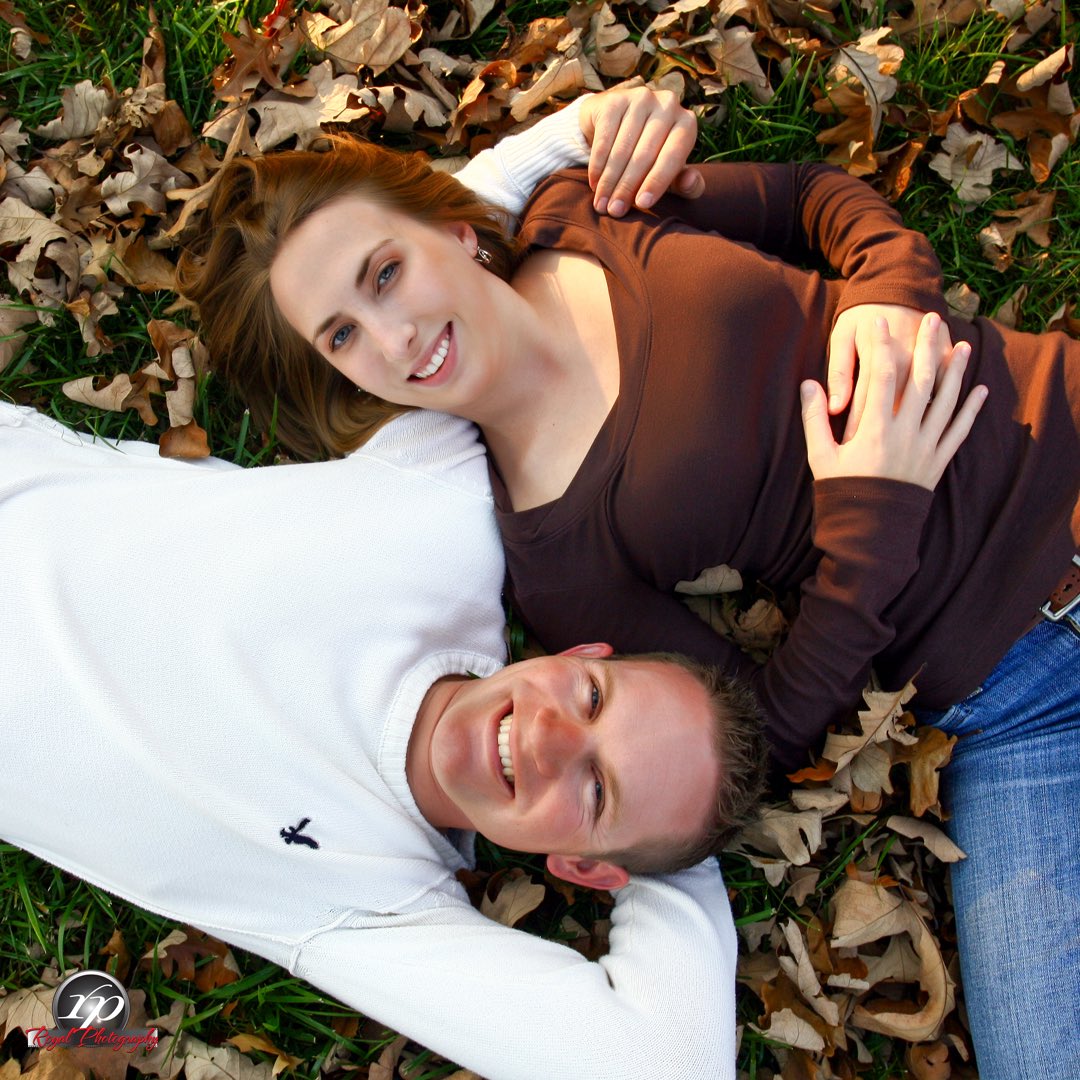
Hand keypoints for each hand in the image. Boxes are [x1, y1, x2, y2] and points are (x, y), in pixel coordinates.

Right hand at [578, 86, 703, 217]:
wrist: (621, 125)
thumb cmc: (653, 155)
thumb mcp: (672, 172)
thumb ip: (687, 183)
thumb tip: (690, 181)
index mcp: (687, 124)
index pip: (672, 156)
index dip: (657, 182)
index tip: (642, 205)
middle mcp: (668, 104)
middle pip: (644, 154)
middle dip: (627, 187)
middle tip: (615, 211)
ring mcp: (641, 98)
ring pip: (622, 149)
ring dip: (609, 181)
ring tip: (601, 204)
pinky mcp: (615, 99)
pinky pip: (604, 138)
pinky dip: (597, 165)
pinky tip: (594, 184)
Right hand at [801, 313, 987, 490]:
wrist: (869, 532)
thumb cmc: (841, 492)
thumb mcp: (820, 456)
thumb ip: (815, 418)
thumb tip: (810, 384)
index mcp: (874, 430)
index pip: (880, 377)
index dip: (881, 346)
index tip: (881, 321)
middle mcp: (905, 434)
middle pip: (920, 381)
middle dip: (926, 347)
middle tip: (931, 320)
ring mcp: (925, 448)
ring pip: (945, 402)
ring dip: (956, 372)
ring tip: (962, 346)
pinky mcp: (938, 462)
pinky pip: (959, 431)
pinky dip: (971, 410)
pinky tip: (980, 390)